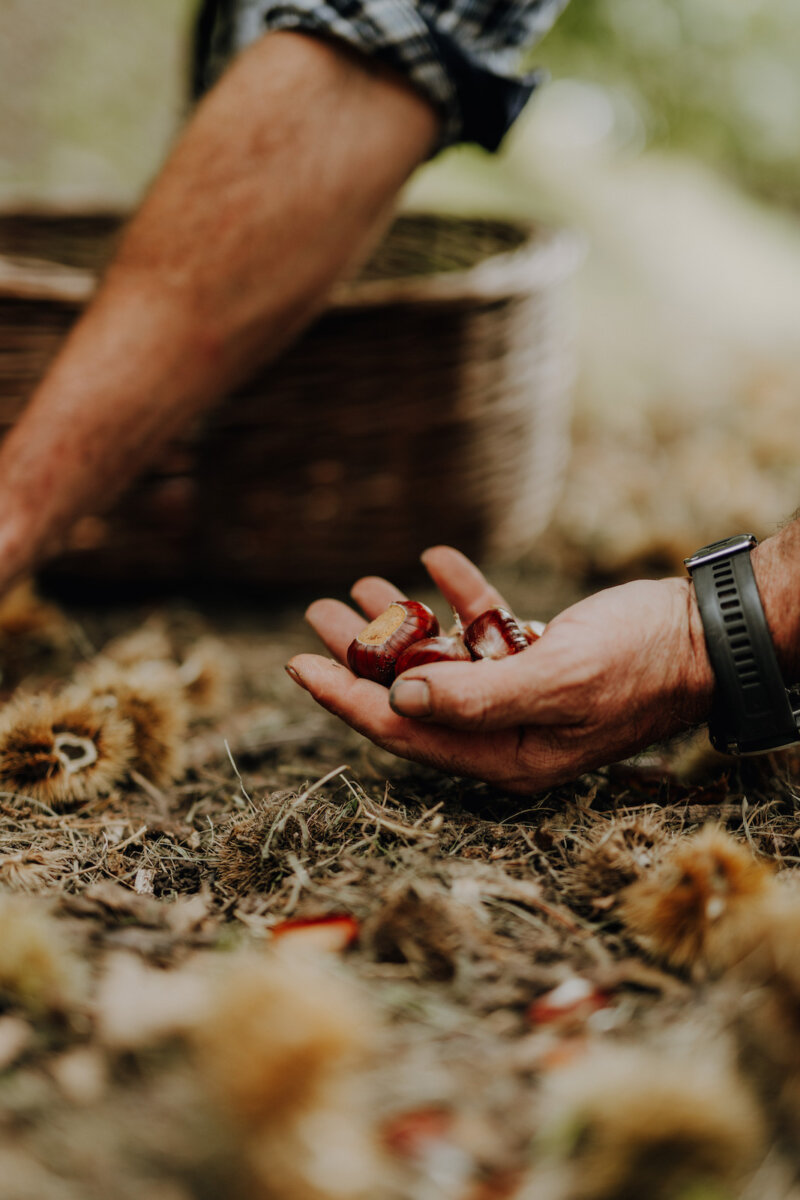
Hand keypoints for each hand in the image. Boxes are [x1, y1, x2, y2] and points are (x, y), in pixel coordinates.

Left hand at [286, 546, 714, 792]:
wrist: (705, 633)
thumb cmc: (639, 662)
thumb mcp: (556, 681)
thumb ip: (476, 697)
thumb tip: (398, 699)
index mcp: (506, 754)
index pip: (405, 731)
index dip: (347, 699)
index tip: (298, 665)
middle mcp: (507, 732)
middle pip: (413, 694)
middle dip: (362, 656)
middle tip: (319, 613)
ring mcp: (524, 695)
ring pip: (443, 659)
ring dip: (402, 622)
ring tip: (361, 587)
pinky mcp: (542, 659)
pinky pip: (486, 629)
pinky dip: (461, 595)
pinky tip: (438, 559)